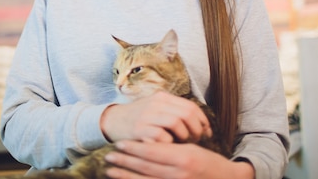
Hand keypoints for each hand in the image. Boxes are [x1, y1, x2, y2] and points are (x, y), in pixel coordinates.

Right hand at [100, 91, 210, 143]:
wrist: (112, 121)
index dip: (203, 121)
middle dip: (196, 129)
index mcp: (163, 97)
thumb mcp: (157, 108)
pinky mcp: (139, 129)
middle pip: (186, 113)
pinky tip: (169, 146)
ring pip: (176, 122)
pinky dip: (169, 143)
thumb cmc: (140, 118)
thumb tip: (200, 123)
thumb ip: (175, 111)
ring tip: (183, 143)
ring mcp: (147, 115)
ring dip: (184, 135)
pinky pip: (162, 136)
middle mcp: (156, 103)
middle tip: (197, 139)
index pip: (191, 106)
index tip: (207, 132)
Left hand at [104, 140, 253, 178]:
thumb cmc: (210, 163)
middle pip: (145, 166)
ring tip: (110, 170)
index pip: (152, 151)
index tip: (119, 143)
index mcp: (184, 157)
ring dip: (125, 175)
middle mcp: (179, 173)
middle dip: (125, 161)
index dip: (134, 147)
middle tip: (108, 155)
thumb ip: (171, 147)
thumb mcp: (192, 149)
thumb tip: (146, 142)